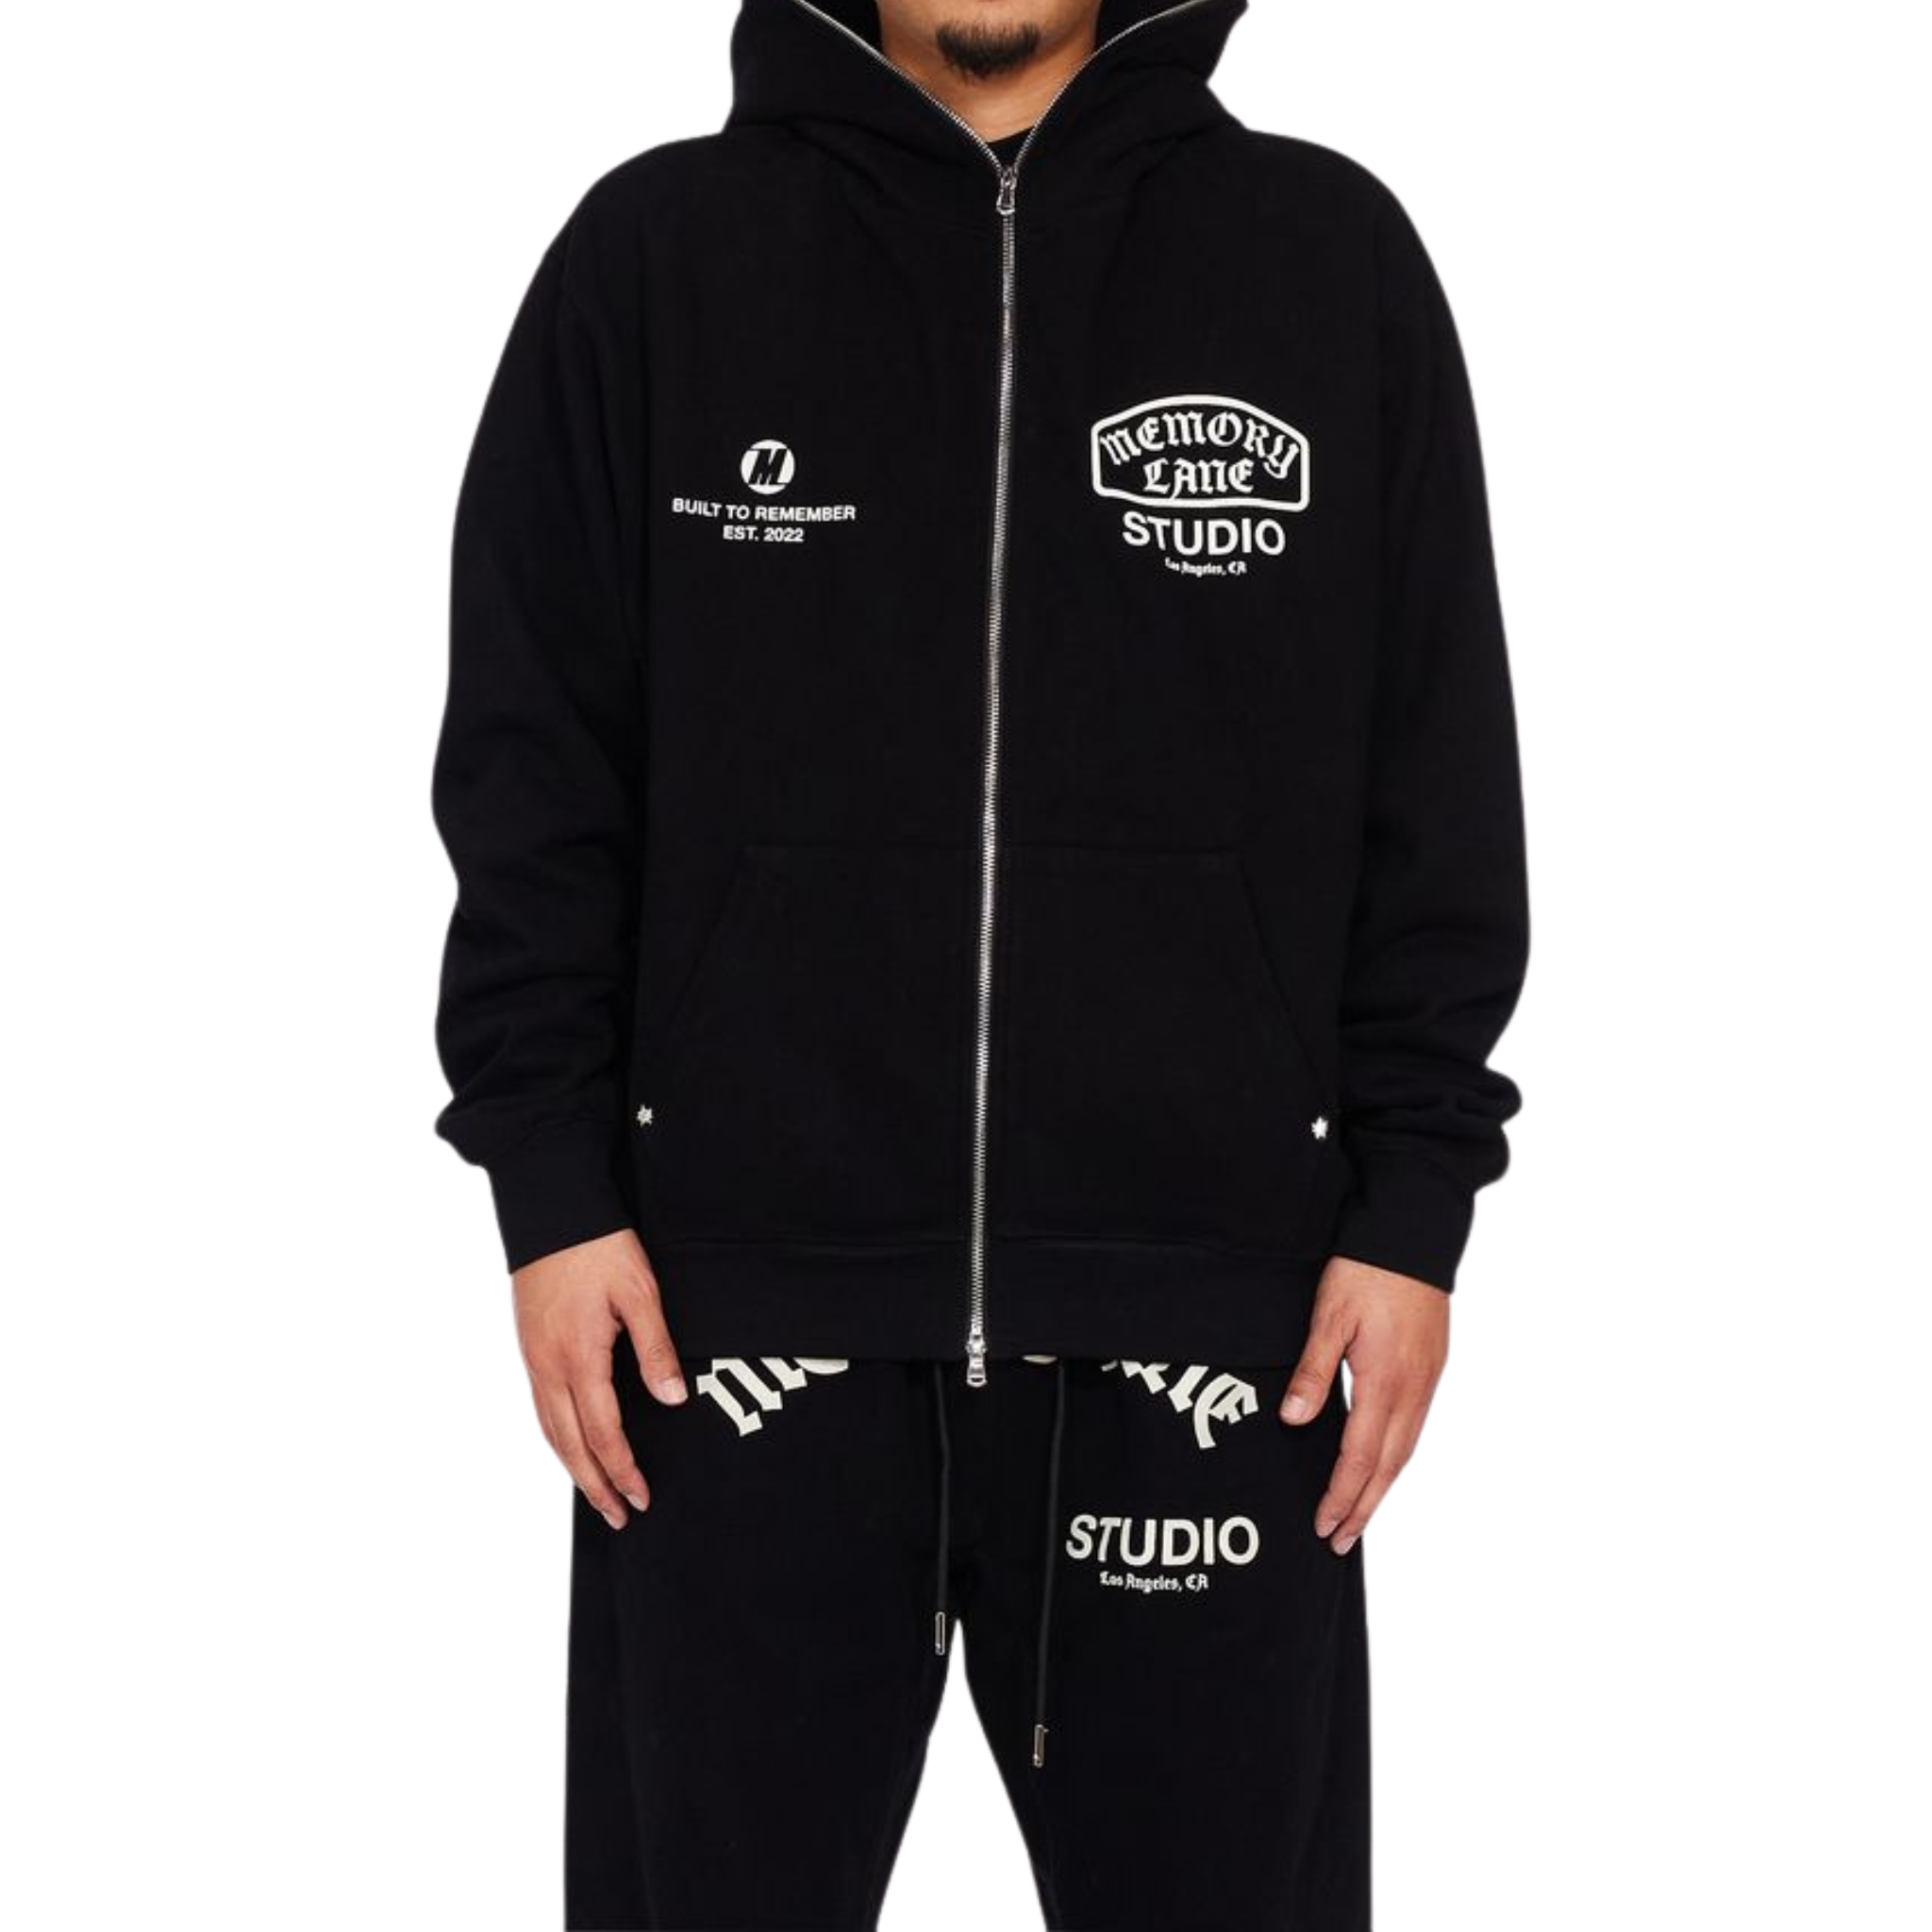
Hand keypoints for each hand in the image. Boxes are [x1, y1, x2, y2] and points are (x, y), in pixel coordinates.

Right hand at [512, 1229, 686, 1529]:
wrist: (550, 1208)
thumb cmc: (599, 1246)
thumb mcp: (641, 1292)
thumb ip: (656, 1349)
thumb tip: (672, 1399)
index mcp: (579, 1358)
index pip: (603, 1433)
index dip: (623, 1470)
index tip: (641, 1498)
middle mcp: (548, 1367)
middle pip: (569, 1444)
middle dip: (595, 1485)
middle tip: (619, 1517)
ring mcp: (533, 1358)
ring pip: (549, 1430)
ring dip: (573, 1467)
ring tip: (596, 1494)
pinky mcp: (528, 1347)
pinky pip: (541, 1407)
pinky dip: (557, 1438)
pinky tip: (570, 1444)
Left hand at [1279, 1255, 1448, 1555]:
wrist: (1414, 1236)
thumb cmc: (1367, 1270)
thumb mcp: (1328, 1316)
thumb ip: (1312, 1370)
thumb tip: (1294, 1420)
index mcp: (1384, 1382)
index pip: (1359, 1457)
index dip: (1341, 1496)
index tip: (1325, 1527)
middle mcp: (1412, 1391)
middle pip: (1388, 1467)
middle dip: (1363, 1508)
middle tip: (1340, 1542)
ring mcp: (1426, 1382)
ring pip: (1405, 1452)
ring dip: (1381, 1489)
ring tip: (1360, 1516)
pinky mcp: (1432, 1370)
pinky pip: (1415, 1429)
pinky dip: (1397, 1459)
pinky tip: (1384, 1465)